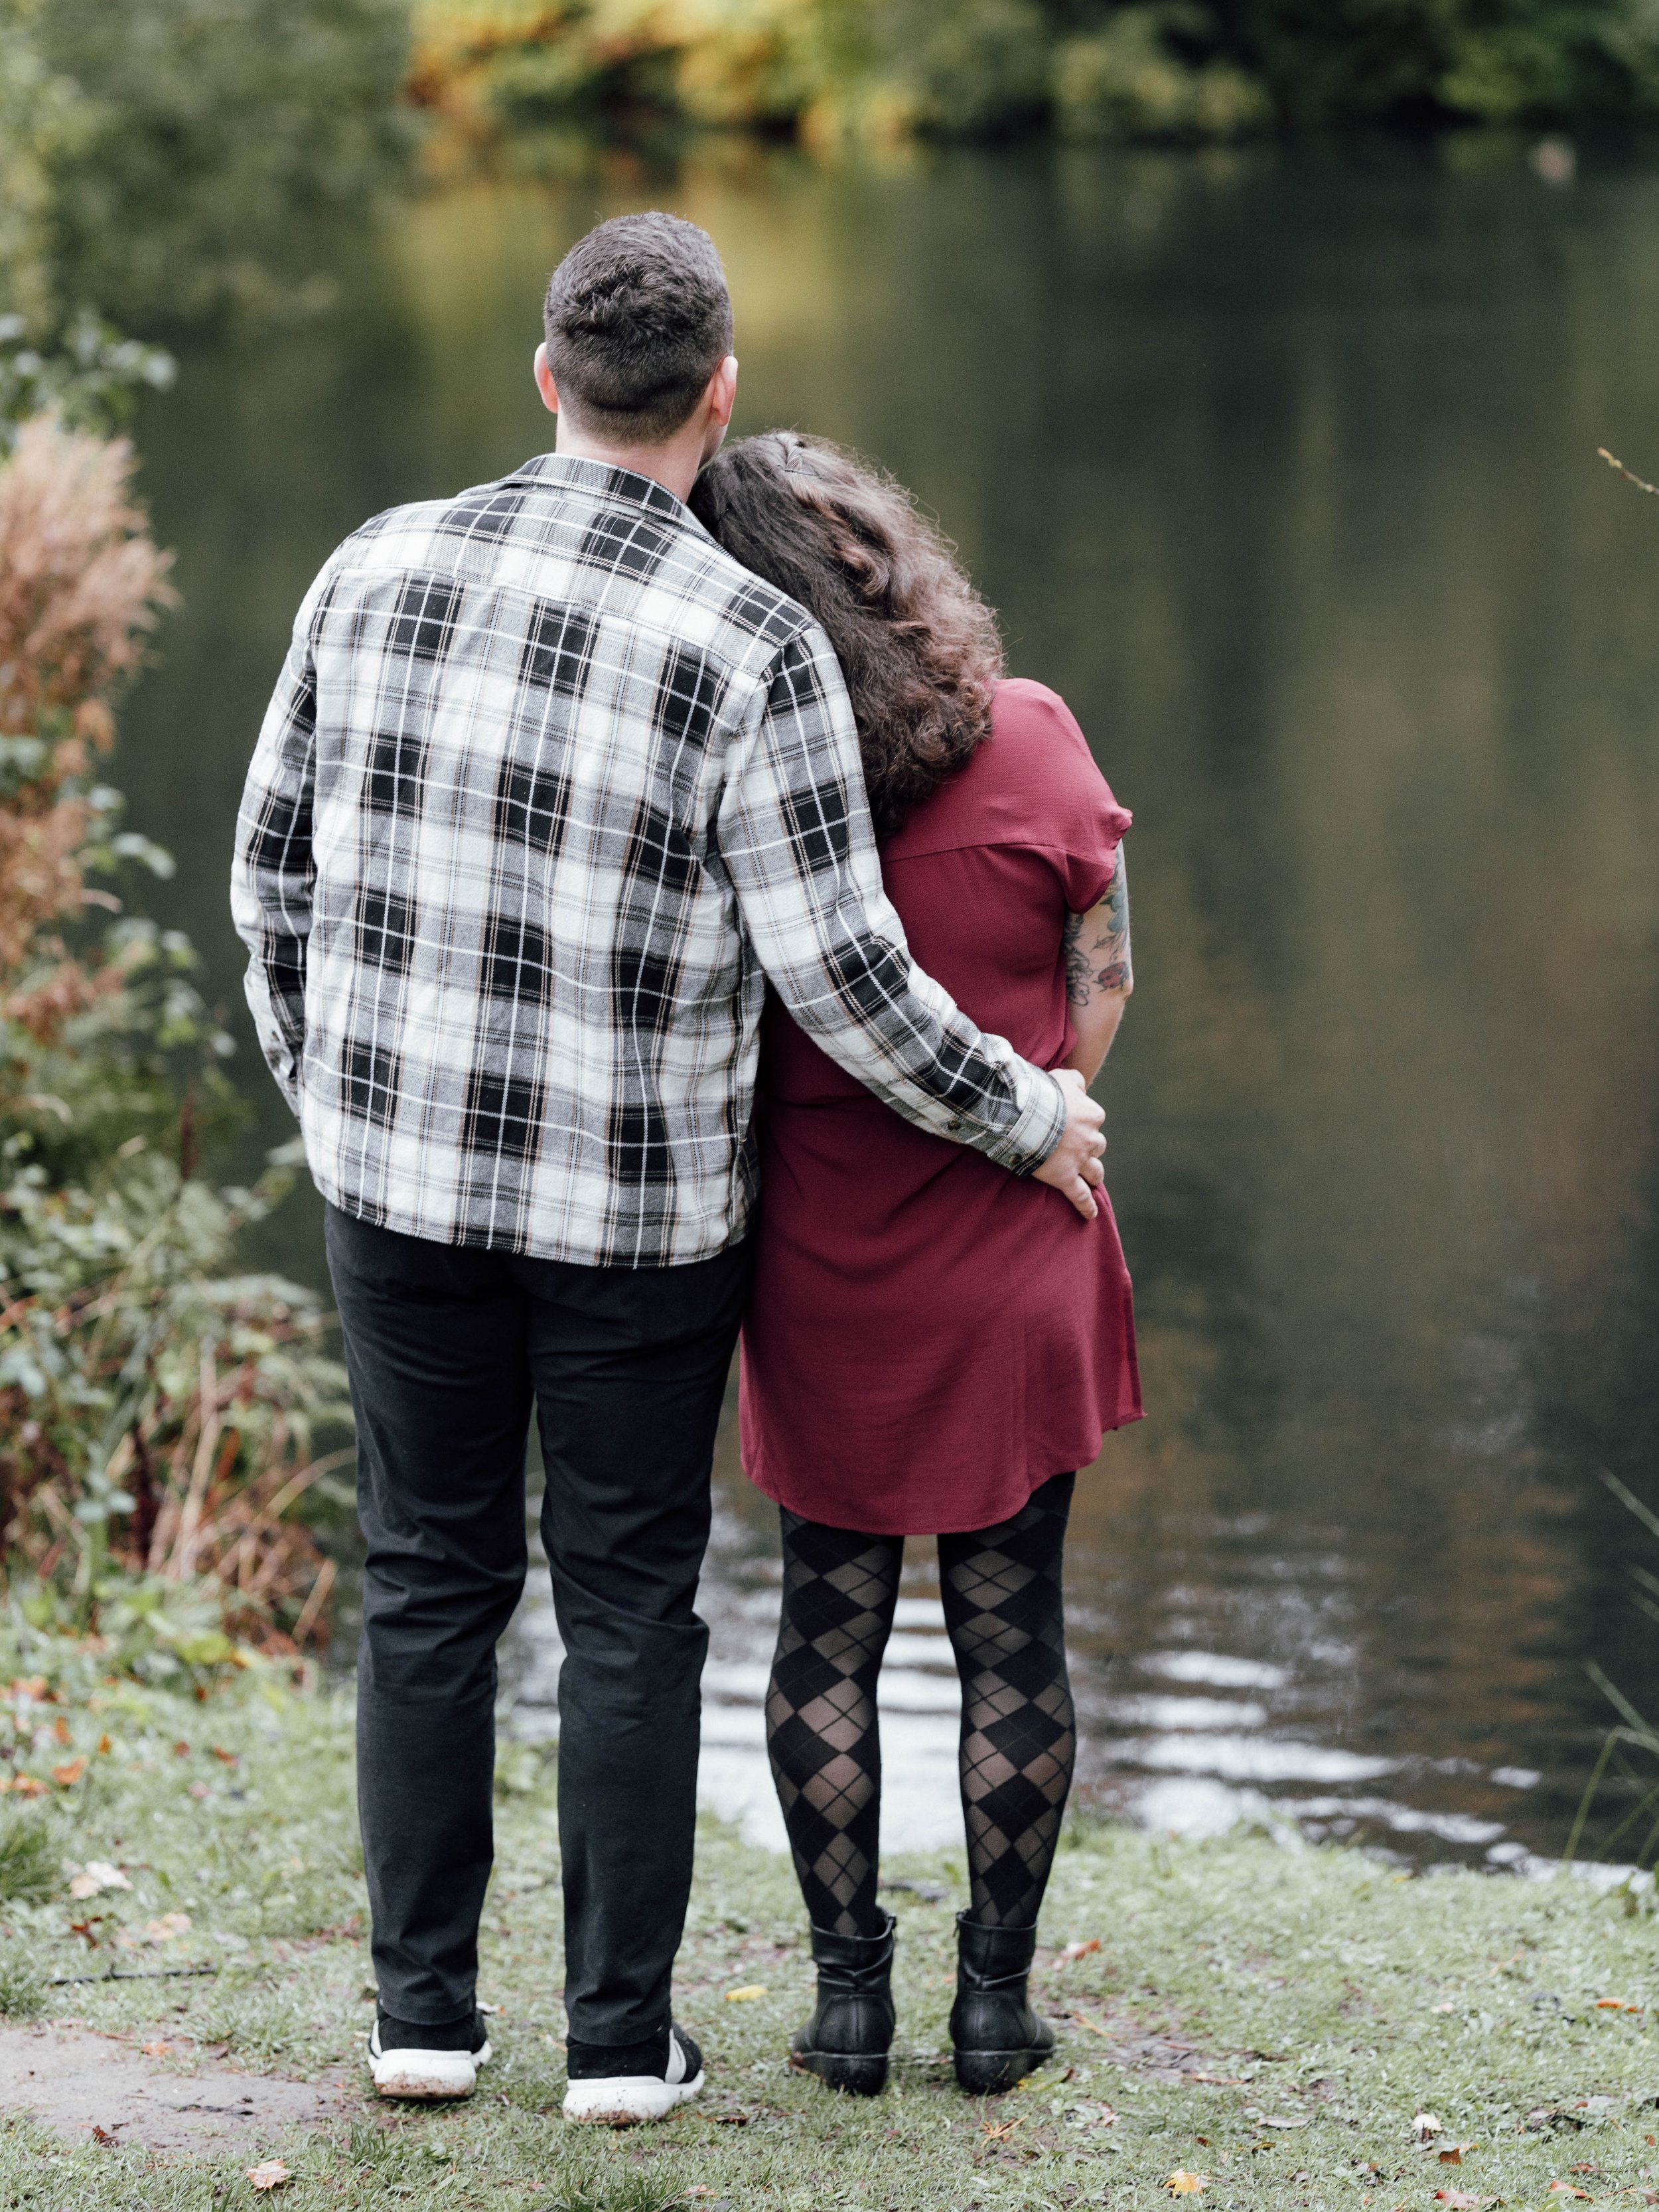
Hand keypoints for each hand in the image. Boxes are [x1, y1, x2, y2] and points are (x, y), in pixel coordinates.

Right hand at [1032, 1067, 1105, 1220]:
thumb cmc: (1039, 1093)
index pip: (1093, 1119)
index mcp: (1092, 1115)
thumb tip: (1078, 1084)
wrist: (1023, 1115)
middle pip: (1097, 1146)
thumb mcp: (1060, 1077)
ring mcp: (1079, 1160)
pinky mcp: (1065, 1178)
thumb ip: (1074, 1079)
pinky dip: (1087, 1206)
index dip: (1081, 1122)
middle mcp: (1091, 1139)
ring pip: (1095, 1171)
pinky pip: (1080, 1196)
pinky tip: (1091, 1215)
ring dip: (1093, 1174)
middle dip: (1088, 1147)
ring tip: (1090, 1178)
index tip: (1068, 1122)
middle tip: (1073, 1147)